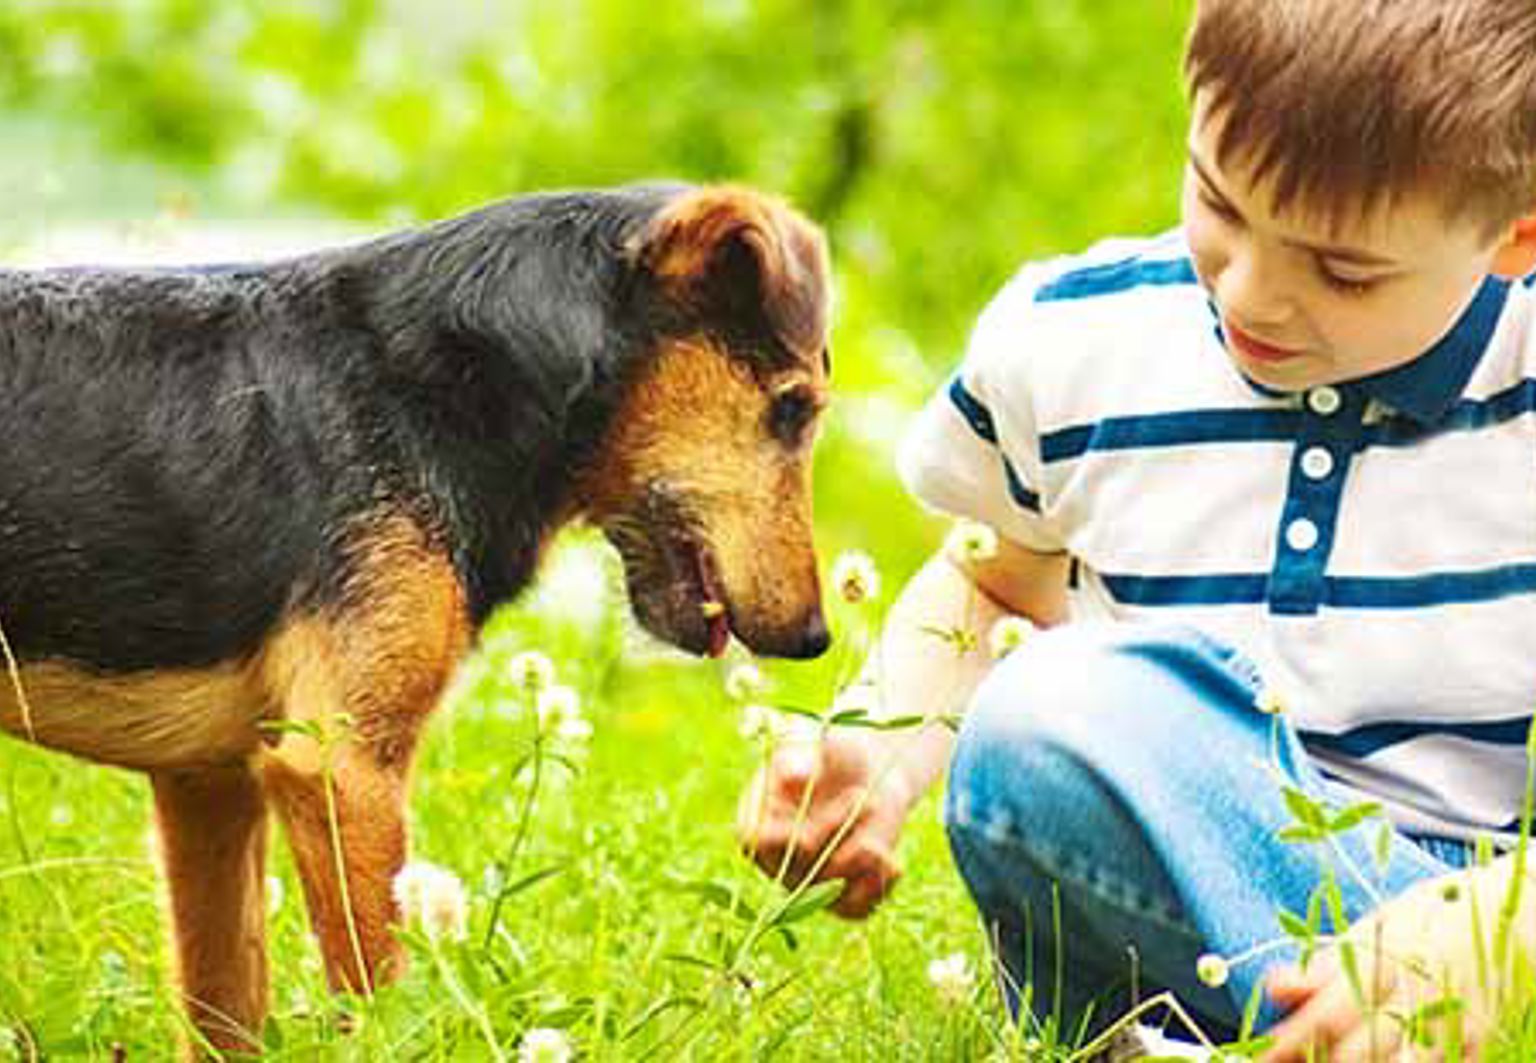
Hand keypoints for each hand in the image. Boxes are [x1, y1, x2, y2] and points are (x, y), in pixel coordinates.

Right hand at [735, 728, 915, 917]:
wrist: (871, 771)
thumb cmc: (834, 750)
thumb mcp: (816, 739)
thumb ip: (802, 753)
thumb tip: (796, 776)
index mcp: (757, 817)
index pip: (754, 842)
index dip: (778, 843)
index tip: (805, 833)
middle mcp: (778, 858)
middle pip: (795, 867)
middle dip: (831, 832)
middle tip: (857, 797)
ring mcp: (811, 880)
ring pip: (829, 892)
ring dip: (859, 857)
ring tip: (876, 811)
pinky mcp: (843, 894)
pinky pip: (855, 910)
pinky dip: (877, 889)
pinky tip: (894, 863)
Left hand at [1261, 857, 1533, 1060]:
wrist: (1520, 914)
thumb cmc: (1437, 916)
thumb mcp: (1379, 925)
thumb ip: (1327, 963)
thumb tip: (1274, 987)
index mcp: (1387, 963)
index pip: (1327, 1015)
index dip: (1288, 1044)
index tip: (1257, 1057)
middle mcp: (1420, 998)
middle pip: (1360, 1054)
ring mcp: (1456, 1028)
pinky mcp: (1484, 1047)